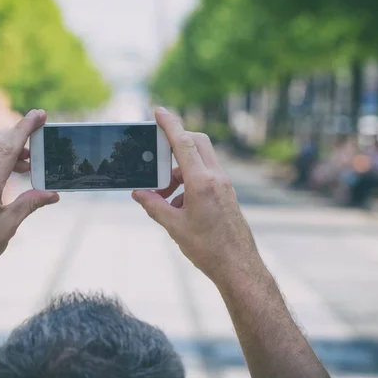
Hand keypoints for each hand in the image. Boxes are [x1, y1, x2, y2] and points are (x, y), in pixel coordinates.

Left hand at [0, 109, 58, 286]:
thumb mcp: (7, 228)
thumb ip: (29, 205)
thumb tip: (52, 194)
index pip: (7, 149)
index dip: (25, 129)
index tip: (39, 114)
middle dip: (19, 135)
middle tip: (40, 138)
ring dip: (6, 146)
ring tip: (28, 161)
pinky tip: (9, 170)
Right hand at [133, 108, 260, 282]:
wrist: (238, 266)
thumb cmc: (209, 249)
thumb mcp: (174, 227)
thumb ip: (154, 206)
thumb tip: (139, 193)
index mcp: (202, 183)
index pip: (183, 143)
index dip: (170, 124)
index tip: (158, 111)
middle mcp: (216, 178)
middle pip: (196, 143)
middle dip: (175, 142)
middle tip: (156, 156)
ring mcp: (224, 184)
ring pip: (199, 160)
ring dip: (178, 170)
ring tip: (164, 195)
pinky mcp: (226, 193)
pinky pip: (205, 175)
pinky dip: (188, 181)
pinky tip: (178, 205)